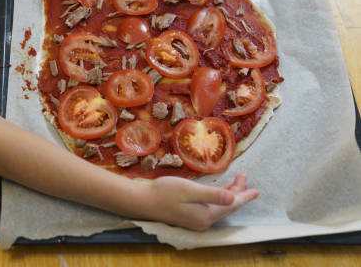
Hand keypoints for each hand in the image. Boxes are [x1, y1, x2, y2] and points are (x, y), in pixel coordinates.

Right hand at [134, 173, 258, 230]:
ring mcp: (195, 220)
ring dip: (227, 193)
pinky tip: (218, 190)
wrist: (143, 201)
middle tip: (244, 177)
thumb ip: (212, 194)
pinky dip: (217, 196)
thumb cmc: (164, 192)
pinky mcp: (189, 216)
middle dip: (237, 192)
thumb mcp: (190, 190)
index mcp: (206, 215)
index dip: (244, 196)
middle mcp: (203, 221)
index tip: (256, 190)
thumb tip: (232, 198)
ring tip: (236, 181)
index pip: (231, 205)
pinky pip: (210, 206)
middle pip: (226, 206)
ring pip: (219, 206)